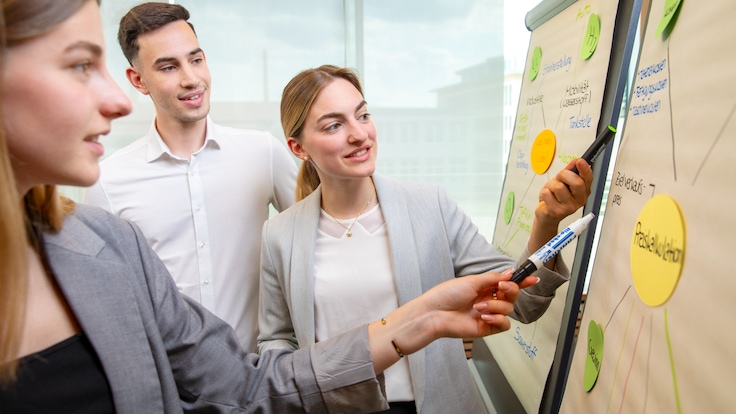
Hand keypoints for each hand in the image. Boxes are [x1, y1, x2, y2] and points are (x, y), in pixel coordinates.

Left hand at [368, 270, 526, 372]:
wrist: (435, 314)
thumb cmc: (447, 294)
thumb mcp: (472, 281)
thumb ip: (493, 278)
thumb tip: (510, 273)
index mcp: (485, 286)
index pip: (508, 283)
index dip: (522, 281)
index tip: (534, 278)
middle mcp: (489, 300)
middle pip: (513, 295)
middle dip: (511, 290)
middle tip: (501, 288)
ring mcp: (489, 314)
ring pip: (509, 309)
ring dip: (496, 306)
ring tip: (479, 307)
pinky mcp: (487, 328)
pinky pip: (504, 324)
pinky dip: (498, 319)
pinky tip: (485, 317)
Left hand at [535, 158, 591, 229]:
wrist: (546, 214)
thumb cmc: (555, 197)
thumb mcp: (562, 182)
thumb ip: (569, 171)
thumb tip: (575, 161)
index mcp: (583, 191)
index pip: (588, 178)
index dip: (585, 169)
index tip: (580, 161)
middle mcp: (579, 200)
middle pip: (577, 182)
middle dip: (564, 175)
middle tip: (559, 178)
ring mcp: (569, 207)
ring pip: (559, 187)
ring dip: (551, 185)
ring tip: (551, 191)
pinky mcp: (557, 212)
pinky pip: (547, 194)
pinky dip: (544, 192)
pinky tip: (547, 198)